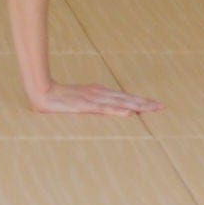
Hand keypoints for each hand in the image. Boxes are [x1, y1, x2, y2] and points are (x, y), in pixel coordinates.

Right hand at [27, 81, 161, 116]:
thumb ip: (90, 104)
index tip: (155, 104)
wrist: (42, 92)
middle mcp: (99, 93)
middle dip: (144, 103)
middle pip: (126, 98)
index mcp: (98, 92)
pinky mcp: (85, 105)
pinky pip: (104, 109)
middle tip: (161, 107)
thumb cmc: (58, 98)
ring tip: (151, 109)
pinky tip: (129, 113)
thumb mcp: (78, 101)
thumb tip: (102, 109)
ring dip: (136, 105)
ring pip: (119, 102)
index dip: (139, 100)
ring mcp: (93, 99)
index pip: (123, 97)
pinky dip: (118, 110)